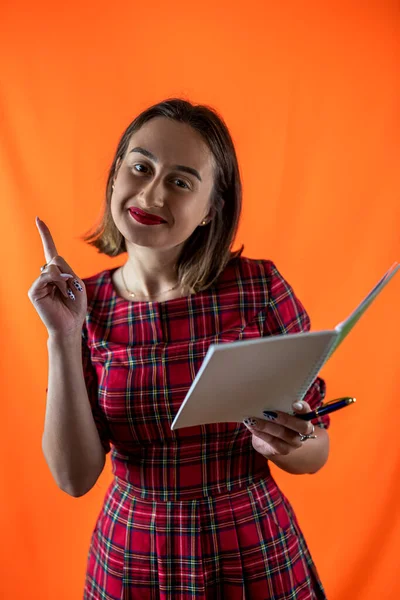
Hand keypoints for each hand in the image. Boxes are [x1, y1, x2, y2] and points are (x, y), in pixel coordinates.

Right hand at [28, 218, 86, 336]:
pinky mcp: (33, 291)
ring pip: (51, 266)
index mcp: (57, 272)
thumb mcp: (76, 283)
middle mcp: (45, 274)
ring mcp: (38, 282)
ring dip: (64, 280)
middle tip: (70, 290)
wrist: (70, 324)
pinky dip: (57, 283)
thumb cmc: (75, 305)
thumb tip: (48, 266)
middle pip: (56, 258)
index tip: (38, 219)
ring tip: (66, 295)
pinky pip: (45, 276)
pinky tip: (61, 294)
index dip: (45, 234)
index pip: (50, 250)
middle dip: (67, 272)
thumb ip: (64, 270)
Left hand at [243, 401, 315, 458]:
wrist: (270, 440)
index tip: (294, 404)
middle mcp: (303, 430)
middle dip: (285, 419)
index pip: (307, 411)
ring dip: (266, 426)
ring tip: (253, 420)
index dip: (302, 408)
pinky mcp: (284, 449)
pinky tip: (252, 427)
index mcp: (304, 416)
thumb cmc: (275, 419)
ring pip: (283, 433)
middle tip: (268, 412)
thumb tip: (264, 394)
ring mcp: (295, 441)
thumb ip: (278, 404)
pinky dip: (261, 433)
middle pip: (300, 426)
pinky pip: (273, 441)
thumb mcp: (279, 410)